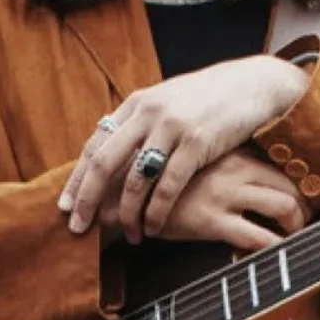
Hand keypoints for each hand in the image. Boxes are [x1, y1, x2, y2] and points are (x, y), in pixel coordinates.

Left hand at [60, 55, 308, 243]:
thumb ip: (143, 123)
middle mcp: (148, 112)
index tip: (66, 206)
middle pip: (103, 163)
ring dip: (127, 213)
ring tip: (128, 234)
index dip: (77, 179)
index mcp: (137, 103)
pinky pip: (168, 186)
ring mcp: (172, 126)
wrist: (253, 84)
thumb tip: (116, 152)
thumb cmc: (211, 98)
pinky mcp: (196, 142)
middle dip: (88, 200)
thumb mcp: (169, 101)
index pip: (95, 144)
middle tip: (79, 228)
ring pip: (135, 179)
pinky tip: (153, 228)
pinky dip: (156, 212)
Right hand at [125, 149, 311, 251]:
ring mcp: (225, 193)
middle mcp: (234, 167)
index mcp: (231, 150)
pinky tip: (274, 257)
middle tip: (306, 223)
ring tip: (293, 239)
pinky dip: (275, 249)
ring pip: (285, 205)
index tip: (306, 198)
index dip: (299, 183)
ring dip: (297, 227)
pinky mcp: (212, 220)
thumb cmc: (159, 179)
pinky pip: (259, 238)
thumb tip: (252, 173)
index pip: (282, 162)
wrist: (121, 193)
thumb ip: (222, 161)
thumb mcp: (194, 159)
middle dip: (307, 207)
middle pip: (292, 182)